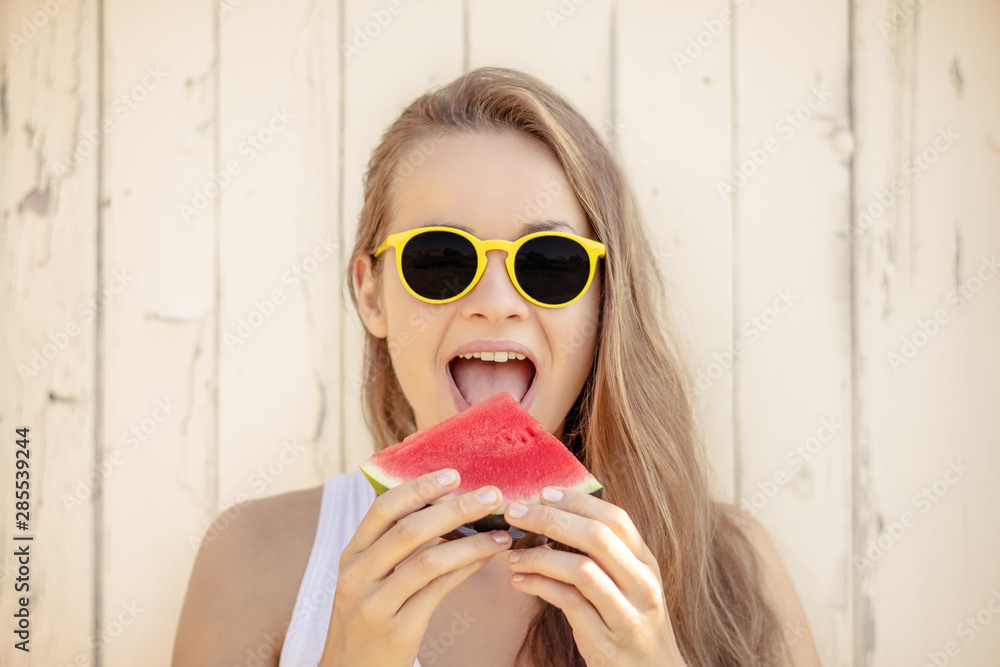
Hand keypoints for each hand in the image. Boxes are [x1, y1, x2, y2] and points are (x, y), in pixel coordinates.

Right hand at [320, 469, 511, 666]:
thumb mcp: (366, 578)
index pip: (382, 509)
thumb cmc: (367, 618)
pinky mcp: (398, 630)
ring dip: (471, 542)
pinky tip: (486, 558)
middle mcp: (357, 576)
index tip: (453, 474)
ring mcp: (375, 604)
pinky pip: (438, 591)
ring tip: (502, 533)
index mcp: (351, 555)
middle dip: (455, 509)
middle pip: (410, 530)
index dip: (418, 488)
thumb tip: (443, 507)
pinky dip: (466, 569)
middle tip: (492, 495)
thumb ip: (392, 546)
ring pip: (429, 560)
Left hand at [503, 487, 684, 665]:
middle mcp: (642, 585)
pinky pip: (569, 604)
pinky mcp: (606, 641)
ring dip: (540, 557)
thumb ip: (605, 554)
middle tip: (516, 513)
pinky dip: (539, 587)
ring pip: (581, 570)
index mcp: (646, 563)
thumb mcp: (629, 583)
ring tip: (513, 556)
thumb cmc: (631, 621)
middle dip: (550, 519)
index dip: (578, 501)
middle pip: (597, 537)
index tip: (544, 493)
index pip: (615, 519)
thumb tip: (559, 515)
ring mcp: (626, 614)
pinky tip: (520, 581)